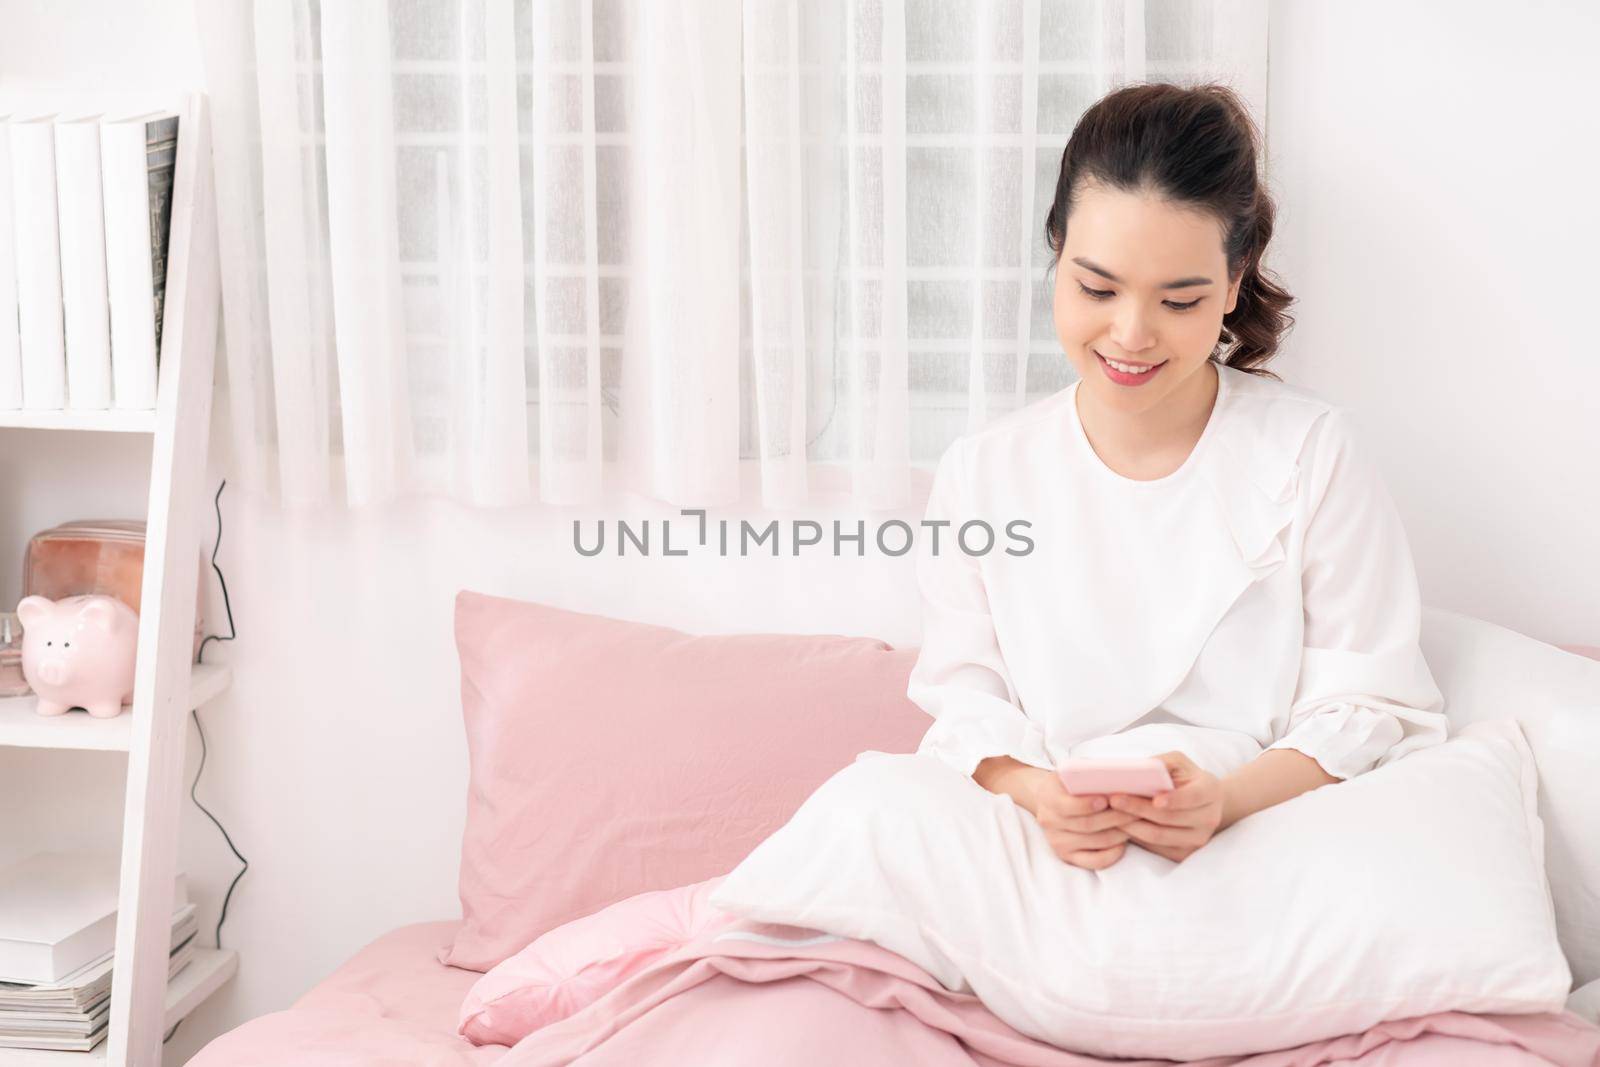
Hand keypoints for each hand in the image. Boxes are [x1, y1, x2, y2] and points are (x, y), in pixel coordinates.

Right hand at [1027, 770, 1139, 869]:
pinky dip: (1113, 854)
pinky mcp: (1068, 856)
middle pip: (1087, 825)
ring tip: (1136, 822)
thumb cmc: (1067, 783)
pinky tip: (1123, 842)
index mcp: (1048, 797)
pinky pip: (1095, 862)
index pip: (1067, 806)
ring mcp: (1058, 842)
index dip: (1087, 805)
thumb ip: (1086, 773)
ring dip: (1120, 832)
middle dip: (1115, 817)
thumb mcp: (1070, 772)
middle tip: (1137, 810)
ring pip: (1096, 842)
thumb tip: (1115, 774)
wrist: (1048, 799)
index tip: (1106, 799)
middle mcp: (1049, 822)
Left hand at [1107, 751, 1224, 862]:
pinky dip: (1136, 837)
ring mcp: (1198, 838)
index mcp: (1210, 791)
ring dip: (1132, 826)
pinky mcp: (1186, 853)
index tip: (1155, 800)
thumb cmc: (1186, 778)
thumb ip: (1162, 763)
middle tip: (1114, 800)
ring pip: (1160, 836)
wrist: (1203, 804)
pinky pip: (1157, 848)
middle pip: (1170, 819)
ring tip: (1111, 813)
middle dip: (1139, 809)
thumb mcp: (1178, 762)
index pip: (1193, 797)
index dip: (1175, 800)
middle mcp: (1209, 818)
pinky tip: (1120, 826)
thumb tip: (1138, 769)